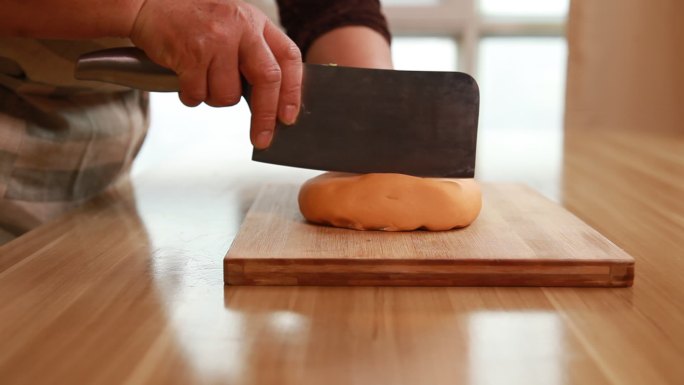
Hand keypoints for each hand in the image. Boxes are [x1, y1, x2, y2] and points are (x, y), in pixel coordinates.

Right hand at [130, 0, 301, 147]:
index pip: (288, 58)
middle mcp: (241, 27)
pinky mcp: (191, 54)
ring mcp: (216, 39)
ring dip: (214, 98)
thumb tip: (273, 101)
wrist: (147, 2)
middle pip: (268, 80)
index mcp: (255, 22)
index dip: (293, 91)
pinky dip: (190, 96)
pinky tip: (184, 78)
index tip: (289, 117)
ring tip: (202, 78)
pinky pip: (198, 94)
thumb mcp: (233, 25)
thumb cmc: (192, 19)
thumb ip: (254, 54)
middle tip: (261, 138)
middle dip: (265, 116)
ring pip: (228, 95)